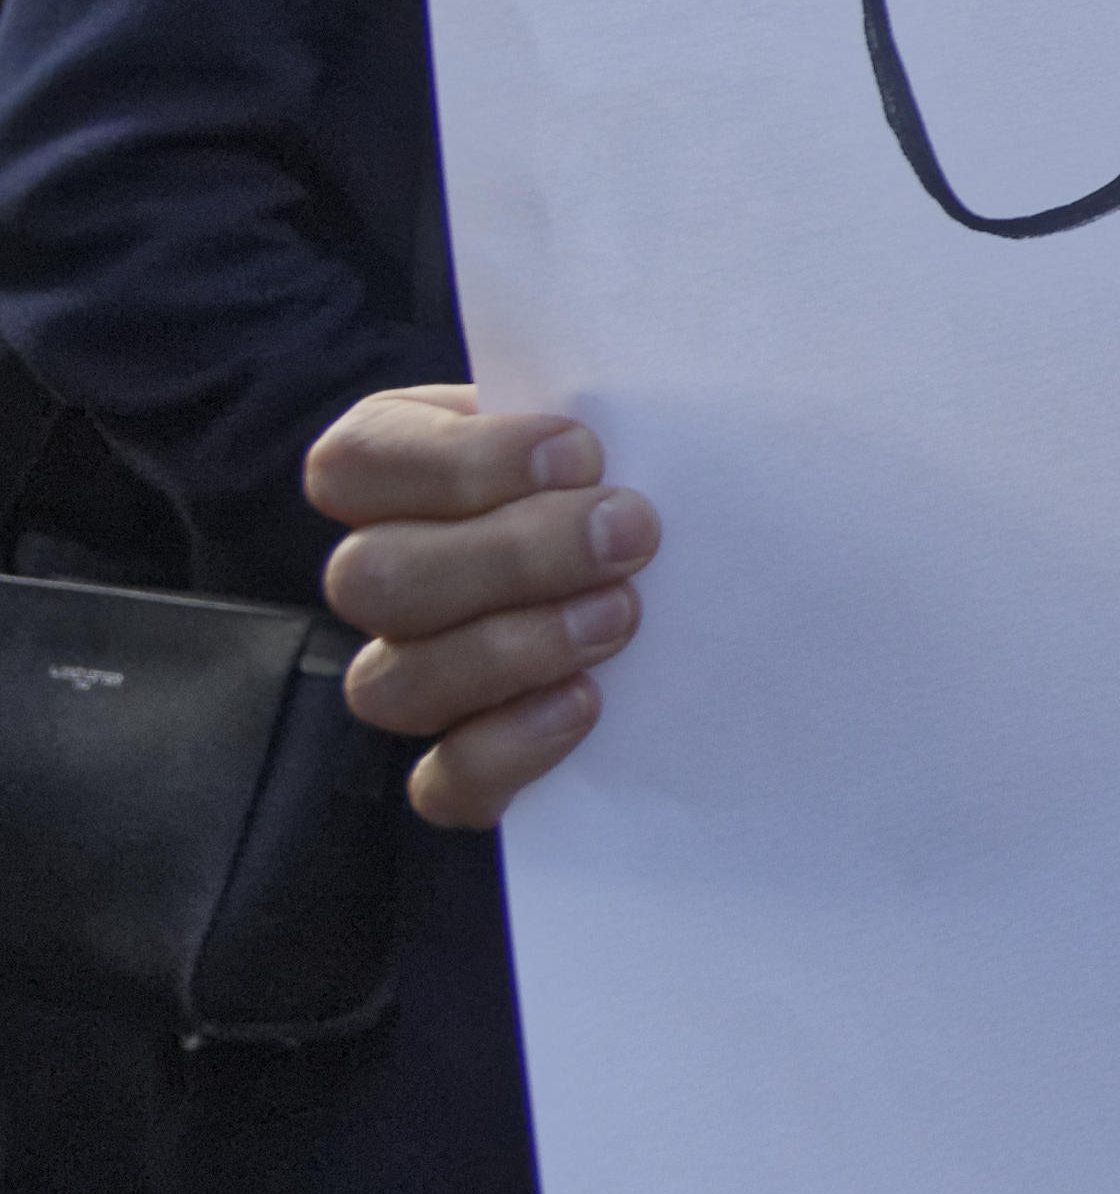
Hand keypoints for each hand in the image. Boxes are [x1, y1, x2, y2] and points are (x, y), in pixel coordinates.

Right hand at [304, 387, 656, 829]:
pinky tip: (583, 703)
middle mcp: (382, 576)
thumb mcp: (619, 420)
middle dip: (510, 556)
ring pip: (390, 685)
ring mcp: (410, 676)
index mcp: (396, 471)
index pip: (351, 465)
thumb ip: (603, 409)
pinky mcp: (459, 766)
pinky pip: (442, 784)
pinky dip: (507, 750)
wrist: (693, 572)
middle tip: (630, 534)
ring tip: (620, 614)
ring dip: (513, 649)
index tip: (580, 452)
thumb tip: (631, 425)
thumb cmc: (640, 472)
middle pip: (370, 579)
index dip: (458, 462)